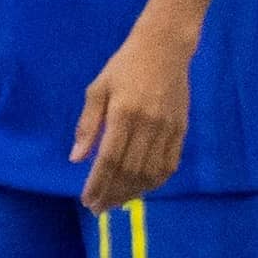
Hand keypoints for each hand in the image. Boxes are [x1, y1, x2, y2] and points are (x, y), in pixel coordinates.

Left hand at [74, 23, 192, 211]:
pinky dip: (155, 181)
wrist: (164, 48)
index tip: (87, 200)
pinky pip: (170, 163)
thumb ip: (87, 125)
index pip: (109, 159)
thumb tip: (76, 159)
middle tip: (98, 208)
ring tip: (116, 202)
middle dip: (112, 193)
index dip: (98, 184)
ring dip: (133, 192)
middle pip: (130, 170)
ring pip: (151, 171)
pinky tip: (141, 189)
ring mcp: (168, 128)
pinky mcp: (181, 129)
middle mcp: (148, 124)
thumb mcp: (97, 90)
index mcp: (124, 114)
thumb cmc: (124, 66)